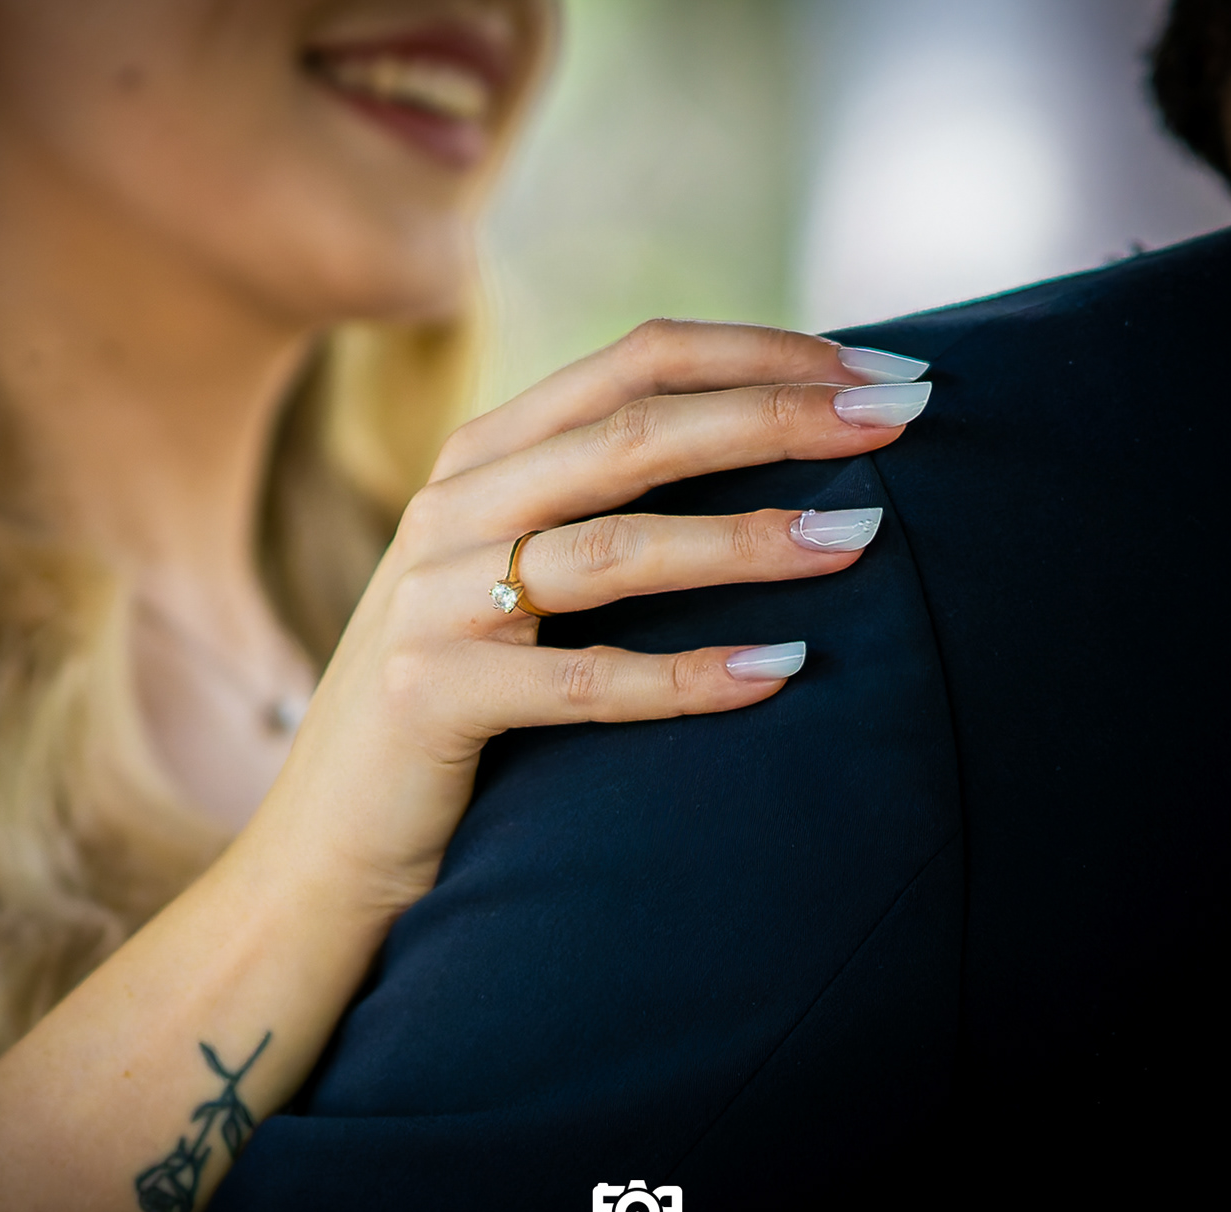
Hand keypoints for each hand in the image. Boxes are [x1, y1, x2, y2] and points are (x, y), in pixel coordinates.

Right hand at [253, 321, 930, 910]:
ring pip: (617, 545)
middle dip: (782, 415)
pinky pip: (586, 681)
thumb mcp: (516, 571)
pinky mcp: (434, 695)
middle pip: (638, 431)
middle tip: (902, 417)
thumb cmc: (462, 695)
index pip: (638, 362)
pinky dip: (690, 679)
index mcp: (486, 453)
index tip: (877, 369)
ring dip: (750, 536)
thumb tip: (776, 446)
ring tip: (860, 537)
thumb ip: (601, 500)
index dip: (764, 353)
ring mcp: (434, 597)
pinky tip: (783, 673)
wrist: (327, 839)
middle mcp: (455, 503)